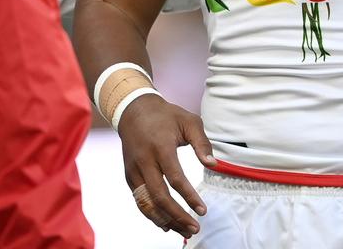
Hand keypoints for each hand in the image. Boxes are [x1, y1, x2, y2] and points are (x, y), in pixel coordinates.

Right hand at [117, 94, 216, 237]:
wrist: (133, 111)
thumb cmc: (167, 116)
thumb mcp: (189, 121)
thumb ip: (202, 142)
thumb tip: (213, 164)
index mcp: (161, 147)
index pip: (175, 178)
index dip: (189, 197)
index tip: (203, 210)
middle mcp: (144, 161)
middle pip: (159, 196)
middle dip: (177, 216)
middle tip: (195, 228)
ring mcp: (134, 170)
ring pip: (146, 203)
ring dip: (164, 220)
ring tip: (183, 231)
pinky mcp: (129, 176)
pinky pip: (140, 200)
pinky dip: (152, 215)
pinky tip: (166, 224)